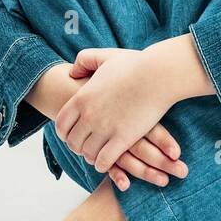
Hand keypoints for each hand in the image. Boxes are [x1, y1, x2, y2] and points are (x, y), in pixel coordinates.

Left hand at [54, 47, 186, 184]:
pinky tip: (108, 162)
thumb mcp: (104, 56)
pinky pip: (104, 161)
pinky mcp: (123, 139)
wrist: (158, 74)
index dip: (65, 133)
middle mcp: (89, 115)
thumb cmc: (135, 64)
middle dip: (78, 146)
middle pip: (73, 142)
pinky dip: (103, 164)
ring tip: (98, 155)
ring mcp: (105, 128)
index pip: (61, 125)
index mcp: (82, 98)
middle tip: (86, 146)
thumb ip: (84, 61)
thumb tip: (72, 74)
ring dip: (91, 156)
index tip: (73, 134)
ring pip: (88, 154)